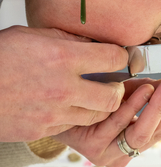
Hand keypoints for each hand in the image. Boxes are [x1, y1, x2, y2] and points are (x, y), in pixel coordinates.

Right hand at [0, 25, 127, 141]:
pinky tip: (69, 106)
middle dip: (118, 90)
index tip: (120, 58)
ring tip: (93, 96)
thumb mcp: (31, 36)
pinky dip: (78, 116)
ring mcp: (54, 113)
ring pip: (97, 115)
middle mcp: (62, 87)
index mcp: (61, 58)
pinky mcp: (44, 130)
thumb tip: (93, 44)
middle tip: (113, 84)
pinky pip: (74, 125)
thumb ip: (67, 40)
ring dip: (100, 105)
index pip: (112, 58)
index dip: (122, 57)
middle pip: (113, 96)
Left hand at [54, 76, 160, 166]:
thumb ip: (144, 93)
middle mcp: (128, 151)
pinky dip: (131, 108)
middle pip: (158, 132)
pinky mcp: (96, 150)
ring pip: (141, 133)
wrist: (57, 110)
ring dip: (156, 107)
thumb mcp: (124, 96)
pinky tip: (143, 90)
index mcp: (136, 140)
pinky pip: (118, 126)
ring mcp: (112, 154)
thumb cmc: (93, 102)